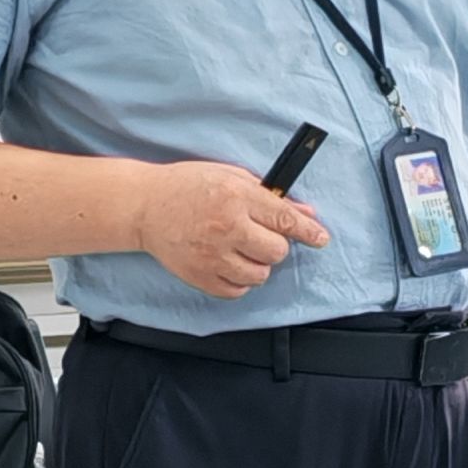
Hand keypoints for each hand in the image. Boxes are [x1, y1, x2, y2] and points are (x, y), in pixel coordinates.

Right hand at [132, 160, 329, 299]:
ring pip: (260, 274)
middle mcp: (227, 227)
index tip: (321, 238)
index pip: (284, 218)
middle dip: (275, 244)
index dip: (308, 231)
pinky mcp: (201, 276)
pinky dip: (239, 281)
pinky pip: (237, 290)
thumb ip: (268, 196)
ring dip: (257, 264)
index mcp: (236, 196)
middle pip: (276, 251)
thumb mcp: (230, 177)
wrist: (146, 206)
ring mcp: (213, 255)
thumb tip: (305, 213)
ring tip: (240, 249)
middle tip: (259, 235)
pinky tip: (228, 263)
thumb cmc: (188, 186)